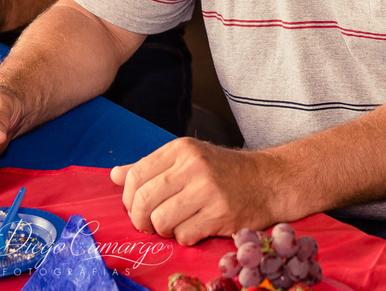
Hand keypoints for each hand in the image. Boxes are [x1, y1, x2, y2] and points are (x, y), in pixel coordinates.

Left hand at [111, 138, 280, 244]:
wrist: (269, 181)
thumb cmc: (224, 172)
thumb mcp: (188, 159)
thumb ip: (150, 167)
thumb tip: (115, 175)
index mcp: (182, 149)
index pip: (134, 176)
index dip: (129, 199)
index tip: (139, 207)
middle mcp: (193, 165)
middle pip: (143, 202)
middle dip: (141, 220)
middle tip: (152, 224)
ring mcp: (208, 189)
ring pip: (160, 222)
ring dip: (165, 230)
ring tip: (178, 224)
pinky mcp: (221, 213)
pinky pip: (183, 236)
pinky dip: (186, 237)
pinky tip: (199, 227)